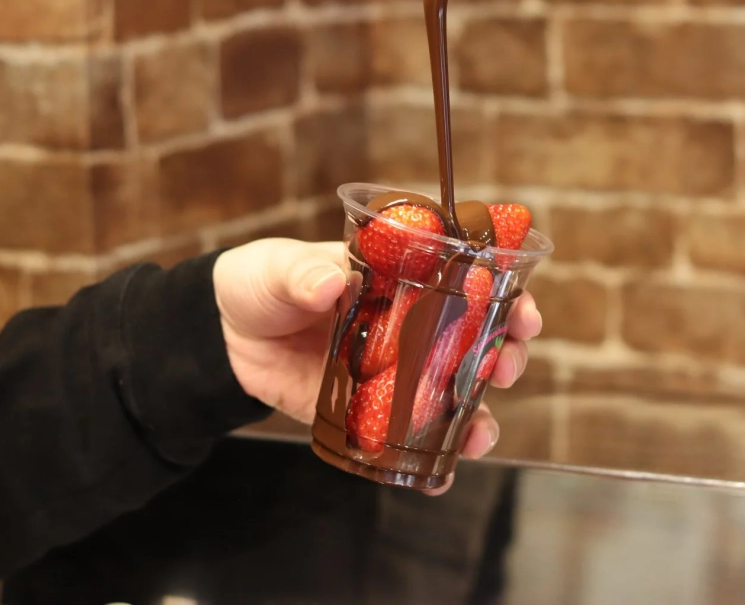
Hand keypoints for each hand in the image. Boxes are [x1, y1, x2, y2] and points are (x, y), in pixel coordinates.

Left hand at [213, 238, 542, 493]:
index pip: (465, 283)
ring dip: (477, 415)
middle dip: (504, 356)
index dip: (504, 295)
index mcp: (399, 281)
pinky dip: (427, 462)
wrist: (222, 336)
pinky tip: (441, 476)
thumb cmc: (261, 283)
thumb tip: (328, 285)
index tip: (523, 310)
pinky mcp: (364, 415)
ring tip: (482, 431)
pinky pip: (404, 440)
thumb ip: (302, 274)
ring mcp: (390, 374)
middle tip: (506, 365)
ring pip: (449, 396)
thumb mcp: (278, 269)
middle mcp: (407, 328)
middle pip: (473, 343)